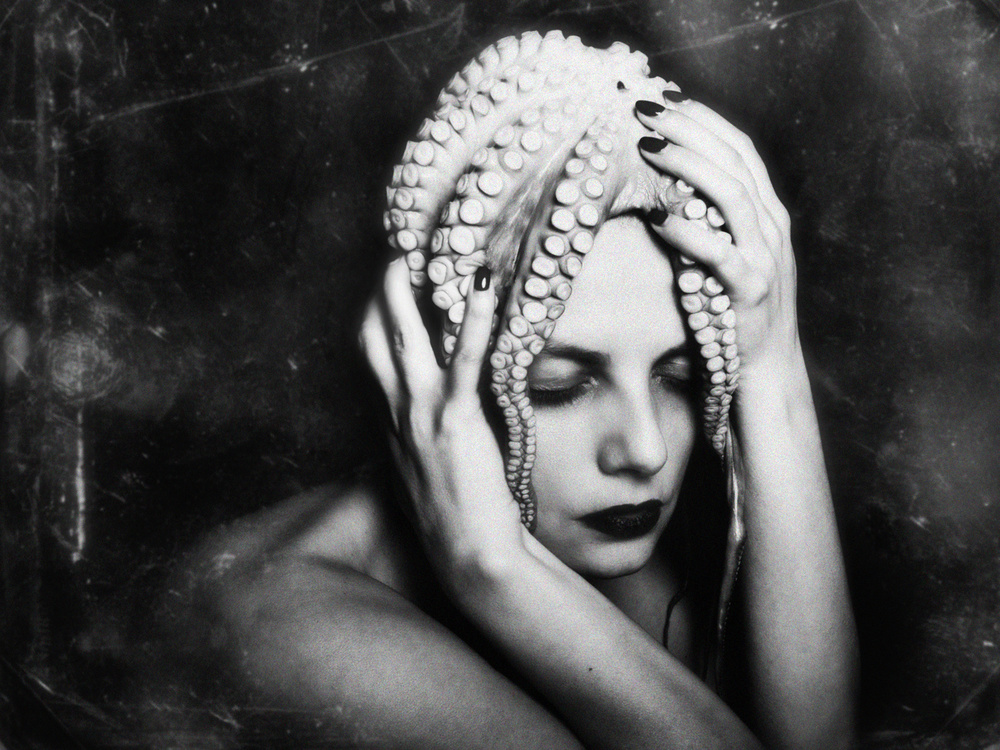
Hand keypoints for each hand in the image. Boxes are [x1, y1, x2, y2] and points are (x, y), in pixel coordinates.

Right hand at [358, 259, 526, 583]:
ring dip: (410, 289)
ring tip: (420, 248)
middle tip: (395, 245)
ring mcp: (422, 415)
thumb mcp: (422, 471)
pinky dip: (472, 321)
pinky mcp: (456, 422)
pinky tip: (484, 286)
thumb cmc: (452, 515)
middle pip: (374, 337)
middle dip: (379, 290)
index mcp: (391, 422)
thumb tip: (425, 419)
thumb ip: (418, 438)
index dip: (372, 313)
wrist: (468, 556)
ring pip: (405, 339)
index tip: (383, 282)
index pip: (370, 355)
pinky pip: (463, 361)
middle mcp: (398, 412)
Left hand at [635, 98, 798, 377]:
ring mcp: (764, 256)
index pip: (739, 148)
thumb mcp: (731, 252)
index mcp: (766, 212)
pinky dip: (690, 233)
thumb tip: (664, 184)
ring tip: (647, 146)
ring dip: (687, 166)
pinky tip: (659, 218)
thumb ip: (711, 219)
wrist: (766, 367)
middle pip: (733, 161)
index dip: (703, 120)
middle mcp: (770, 226)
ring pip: (731, 195)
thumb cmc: (736, 308)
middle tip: (645, 110)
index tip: (665, 99)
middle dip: (688, 130)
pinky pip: (719, 254)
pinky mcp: (750, 290)